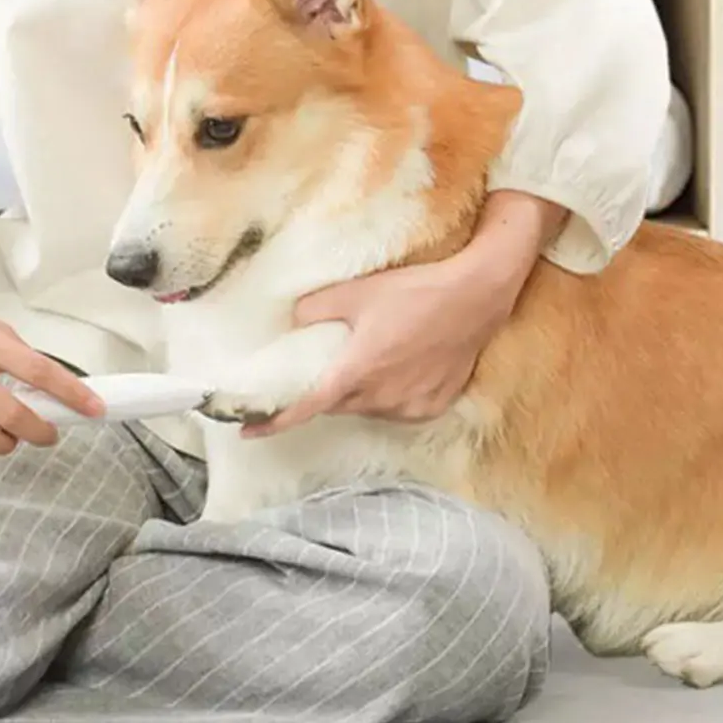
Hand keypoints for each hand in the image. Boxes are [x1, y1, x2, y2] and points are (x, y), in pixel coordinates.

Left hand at [241, 190, 564, 437]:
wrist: (476, 297)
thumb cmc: (415, 291)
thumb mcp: (357, 291)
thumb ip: (316, 308)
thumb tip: (292, 322)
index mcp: (357, 371)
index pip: (306, 405)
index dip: (273, 420)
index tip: (246, 431)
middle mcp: (382, 397)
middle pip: (337, 405)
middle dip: (321, 394)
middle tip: (312, 375)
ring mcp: (410, 406)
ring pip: (367, 408)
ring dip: (357, 393)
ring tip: (365, 360)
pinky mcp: (433, 406)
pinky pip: (397, 409)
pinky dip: (387, 396)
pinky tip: (395, 370)